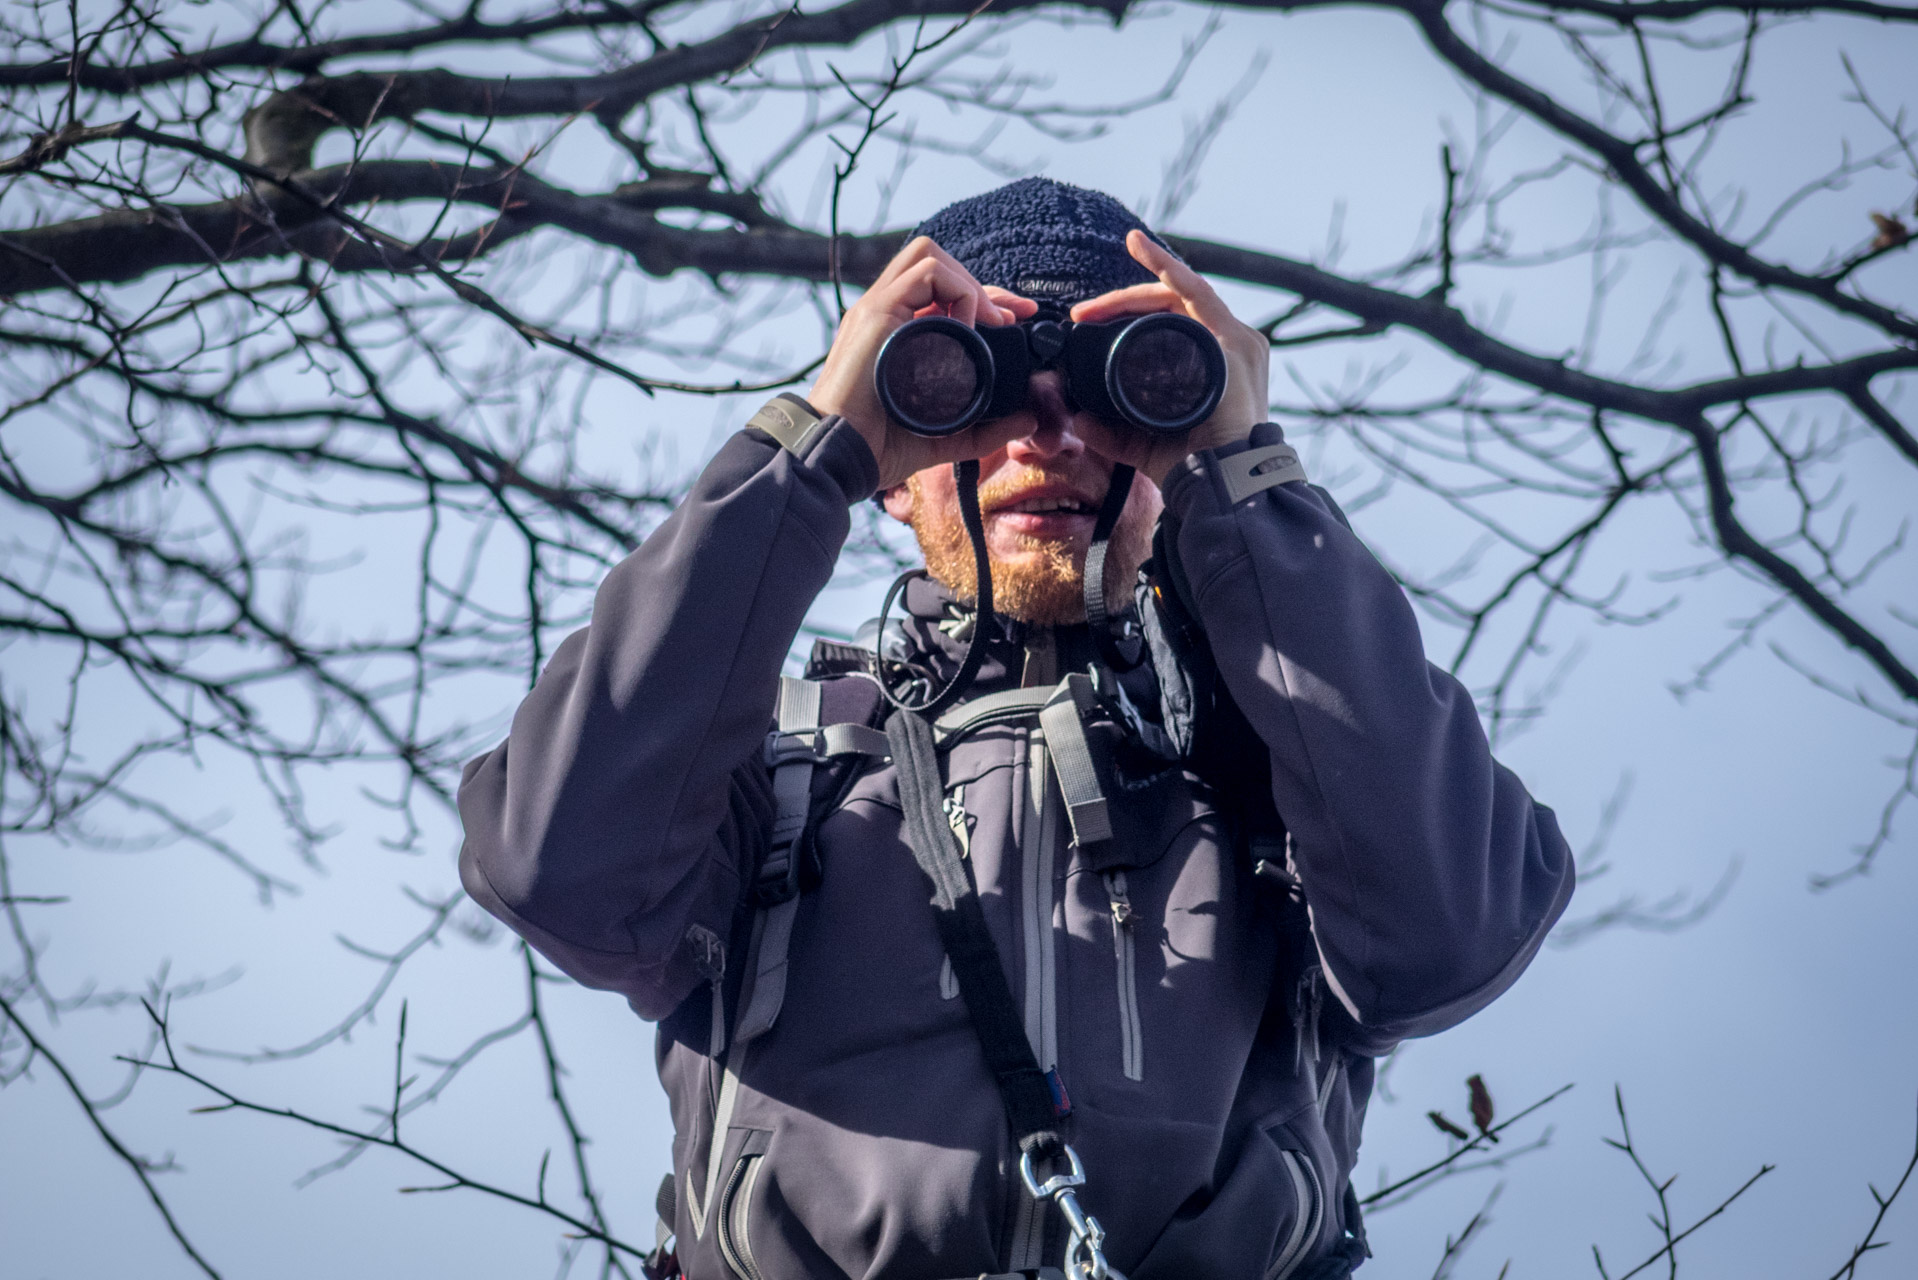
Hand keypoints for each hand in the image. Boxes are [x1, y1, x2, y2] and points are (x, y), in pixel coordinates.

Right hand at [806, 236, 1038, 490]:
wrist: (842, 453)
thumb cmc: (879, 446)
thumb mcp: (944, 436)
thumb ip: (984, 430)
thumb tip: (1028, 420)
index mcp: (895, 333)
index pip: (941, 295)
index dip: (983, 300)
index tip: (1018, 320)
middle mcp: (884, 312)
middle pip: (936, 265)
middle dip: (981, 283)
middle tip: (1014, 315)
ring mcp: (878, 307)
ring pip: (929, 255)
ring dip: (969, 282)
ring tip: (990, 319)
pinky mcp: (877, 310)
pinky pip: (926, 273)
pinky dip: (959, 292)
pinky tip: (971, 328)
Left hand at [1067, 230, 1270, 486]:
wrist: (1220, 482)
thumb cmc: (1190, 463)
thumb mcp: (1139, 441)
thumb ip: (1109, 430)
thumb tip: (1075, 419)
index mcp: (1209, 362)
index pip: (1169, 319)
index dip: (1127, 311)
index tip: (1087, 316)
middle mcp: (1226, 344)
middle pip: (1170, 303)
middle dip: (1122, 301)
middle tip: (1083, 312)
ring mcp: (1234, 340)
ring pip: (1181, 292)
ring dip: (1142, 279)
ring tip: (1116, 270)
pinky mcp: (1234, 342)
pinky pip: (1199, 295)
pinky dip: (1172, 271)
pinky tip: (1150, 253)